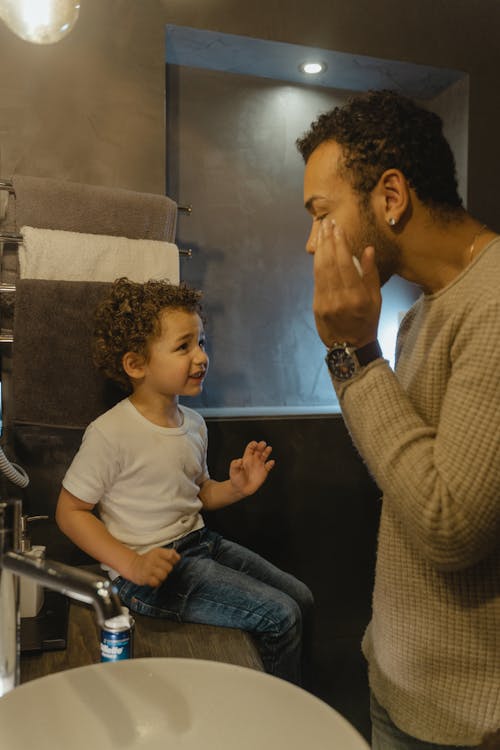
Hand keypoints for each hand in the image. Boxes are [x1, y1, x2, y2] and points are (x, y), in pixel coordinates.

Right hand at [126, 547, 179, 586]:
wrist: (133, 566)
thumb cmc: (149, 560)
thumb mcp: (158, 553)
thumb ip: (169, 553)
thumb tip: (178, 557)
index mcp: (157, 552)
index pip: (171, 555)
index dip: (173, 561)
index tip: (169, 562)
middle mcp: (152, 559)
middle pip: (169, 568)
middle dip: (167, 570)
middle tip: (161, 570)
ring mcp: (148, 569)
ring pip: (164, 576)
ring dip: (162, 577)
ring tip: (157, 575)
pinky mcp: (144, 578)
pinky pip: (156, 583)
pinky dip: (156, 583)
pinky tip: (153, 579)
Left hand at [229, 440, 274, 496]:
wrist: (241, 489)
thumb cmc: (236, 479)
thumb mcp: (233, 471)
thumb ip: (234, 465)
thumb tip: (239, 460)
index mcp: (246, 458)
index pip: (250, 448)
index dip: (253, 445)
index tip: (255, 443)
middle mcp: (254, 460)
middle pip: (258, 450)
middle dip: (261, 446)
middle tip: (263, 443)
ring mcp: (259, 466)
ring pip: (264, 456)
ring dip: (267, 452)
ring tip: (269, 448)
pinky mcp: (264, 472)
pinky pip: (268, 466)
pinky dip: (270, 464)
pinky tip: (271, 462)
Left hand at [313, 219, 381, 346]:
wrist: (350, 346)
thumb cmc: (367, 320)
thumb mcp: (376, 299)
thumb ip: (371, 273)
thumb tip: (367, 249)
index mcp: (357, 296)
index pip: (345, 263)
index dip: (340, 244)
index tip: (338, 228)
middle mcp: (339, 298)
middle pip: (330, 263)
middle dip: (328, 241)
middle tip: (327, 224)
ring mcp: (325, 302)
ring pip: (320, 270)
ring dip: (321, 249)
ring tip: (322, 233)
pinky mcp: (316, 305)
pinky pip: (316, 280)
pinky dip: (317, 264)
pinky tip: (319, 252)